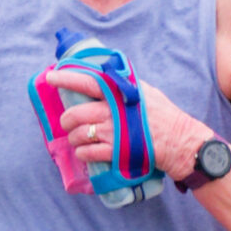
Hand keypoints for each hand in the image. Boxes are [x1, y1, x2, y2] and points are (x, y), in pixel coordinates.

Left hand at [51, 70, 210, 179]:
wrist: (179, 141)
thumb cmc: (164, 115)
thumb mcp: (146, 92)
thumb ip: (125, 86)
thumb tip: (108, 77)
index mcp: (118, 93)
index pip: (87, 81)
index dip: (66, 78)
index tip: (51, 76)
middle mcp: (112, 111)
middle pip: (74, 114)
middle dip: (67, 120)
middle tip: (69, 123)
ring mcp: (112, 132)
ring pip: (77, 135)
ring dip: (75, 139)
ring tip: (80, 140)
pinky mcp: (115, 152)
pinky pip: (87, 153)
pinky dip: (82, 154)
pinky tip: (85, 153)